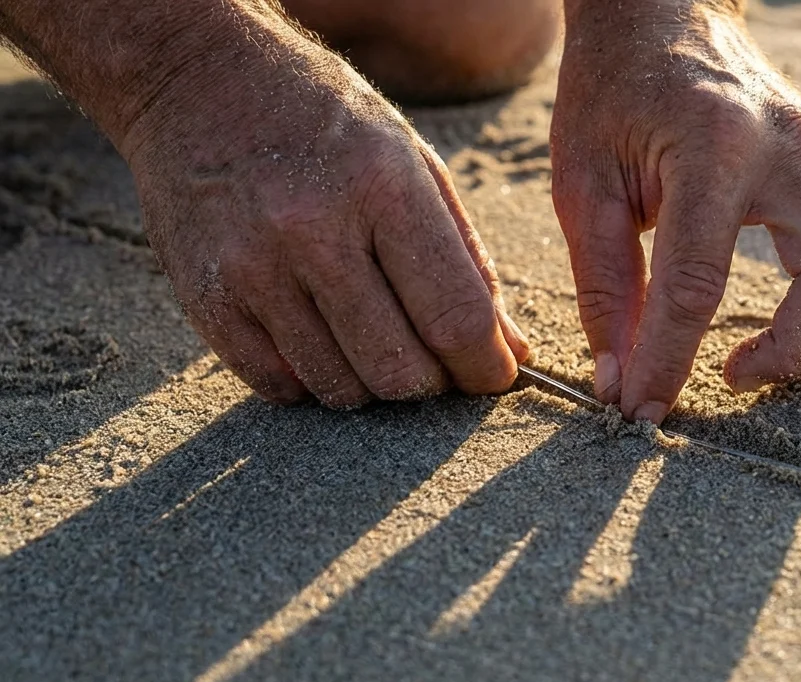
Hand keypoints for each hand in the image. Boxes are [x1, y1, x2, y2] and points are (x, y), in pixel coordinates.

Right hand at [120, 17, 527, 406]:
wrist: (196, 80)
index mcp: (383, 187)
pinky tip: (321, 341)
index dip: (487, 367)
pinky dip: (312, 380)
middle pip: (399, 369)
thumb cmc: (325, 121)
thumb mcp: (412, 161)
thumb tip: (509, 351)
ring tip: (377, 343)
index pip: (455, 316)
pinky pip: (278, 385)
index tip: (496, 377)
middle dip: (433, 383)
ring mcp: (252, 268)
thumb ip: (466, 258)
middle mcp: (313, 230)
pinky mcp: (206, 298)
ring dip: (373, 385)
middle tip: (436, 364)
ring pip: (341, 387)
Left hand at [552, 0, 800, 423]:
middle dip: (795, 351)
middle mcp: (790, 147)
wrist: (662, 12)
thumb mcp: (583, 185)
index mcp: (712, 146)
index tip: (645, 410)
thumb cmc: (613, 92)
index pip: (700, 282)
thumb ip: (605, 287)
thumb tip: (620, 381)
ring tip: (788, 357)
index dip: (670, 360)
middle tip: (734, 376)